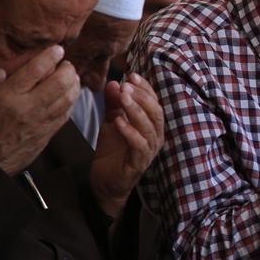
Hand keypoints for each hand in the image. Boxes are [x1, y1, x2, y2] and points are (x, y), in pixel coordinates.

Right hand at [0, 45, 79, 175]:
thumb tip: (1, 72)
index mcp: (7, 97)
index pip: (35, 70)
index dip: (50, 56)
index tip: (57, 49)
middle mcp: (27, 108)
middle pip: (59, 82)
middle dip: (67, 69)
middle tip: (66, 64)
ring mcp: (39, 123)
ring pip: (67, 99)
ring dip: (73, 85)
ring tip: (71, 77)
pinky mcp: (46, 135)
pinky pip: (66, 115)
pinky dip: (71, 102)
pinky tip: (69, 96)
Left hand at [89, 73, 164, 217]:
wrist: (104, 183)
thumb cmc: (112, 153)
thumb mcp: (111, 122)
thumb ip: (114, 104)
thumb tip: (114, 83)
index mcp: (151, 126)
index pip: (154, 103)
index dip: (145, 89)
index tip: (132, 75)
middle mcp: (155, 138)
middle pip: (156, 113)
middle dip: (142, 97)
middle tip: (127, 86)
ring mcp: (148, 151)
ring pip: (149, 127)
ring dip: (136, 111)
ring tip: (123, 98)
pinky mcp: (138, 164)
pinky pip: (137, 145)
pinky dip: (129, 132)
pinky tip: (117, 122)